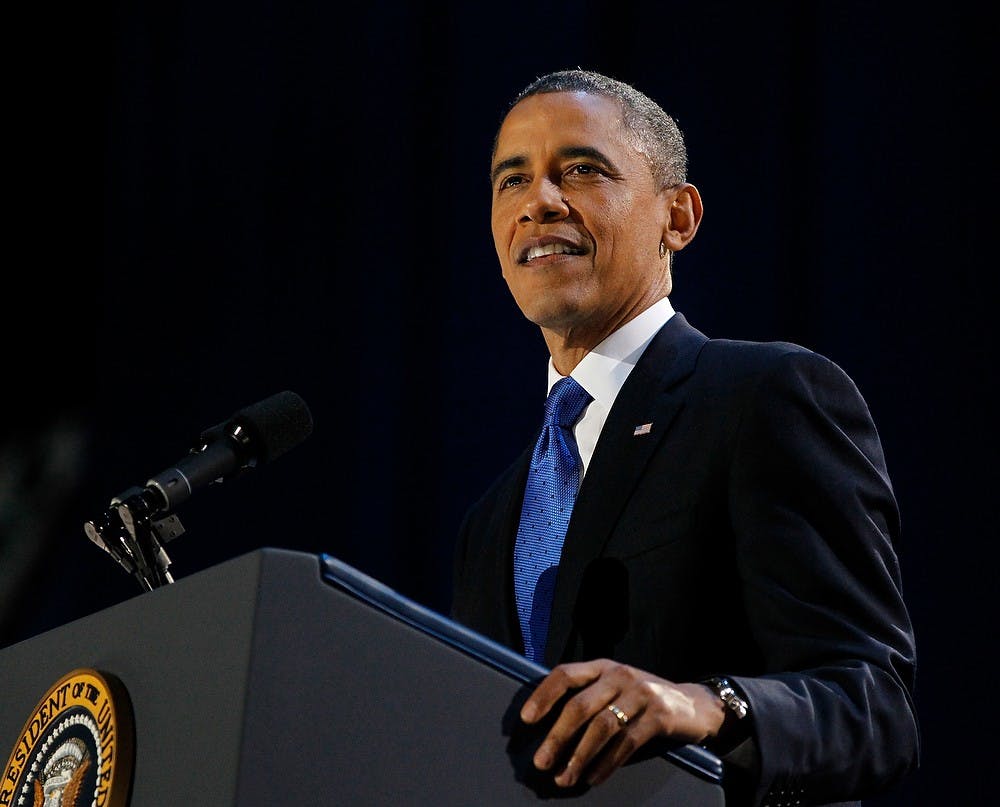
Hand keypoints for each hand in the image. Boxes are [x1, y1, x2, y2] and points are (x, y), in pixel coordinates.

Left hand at [520, 659, 724, 787]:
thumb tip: (548, 725)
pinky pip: (626, 743)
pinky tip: (593, 778)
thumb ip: (588, 696)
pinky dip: (606, 764)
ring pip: (602, 727)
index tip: (526, 719)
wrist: (694, 705)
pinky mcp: (659, 716)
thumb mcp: (615, 687)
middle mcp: (619, 675)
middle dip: (557, 737)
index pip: (566, 674)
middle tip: (541, 762)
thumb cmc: (642, 699)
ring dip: (579, 756)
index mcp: (602, 666)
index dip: (544, 695)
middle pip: (580, 706)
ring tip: (564, 777)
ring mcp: (641, 694)